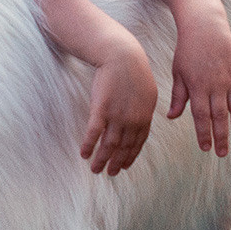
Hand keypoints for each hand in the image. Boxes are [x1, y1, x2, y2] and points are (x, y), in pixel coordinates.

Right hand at [79, 40, 156, 175]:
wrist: (122, 55)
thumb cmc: (134, 69)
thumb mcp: (147, 91)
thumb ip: (144, 108)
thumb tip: (143, 119)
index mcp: (145, 117)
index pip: (137, 143)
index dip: (130, 156)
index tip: (125, 166)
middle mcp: (132, 120)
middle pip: (123, 148)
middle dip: (116, 163)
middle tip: (110, 173)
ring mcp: (116, 116)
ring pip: (108, 145)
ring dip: (101, 159)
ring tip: (95, 169)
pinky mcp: (100, 110)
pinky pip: (93, 133)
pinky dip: (88, 145)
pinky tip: (83, 154)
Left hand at [166, 16, 230, 155]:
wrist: (205, 25)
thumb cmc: (187, 50)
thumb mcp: (178, 72)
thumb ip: (178, 96)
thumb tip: (171, 117)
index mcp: (198, 87)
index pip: (201, 116)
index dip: (204, 133)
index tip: (206, 148)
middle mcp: (216, 85)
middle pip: (220, 116)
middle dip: (221, 137)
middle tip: (222, 153)